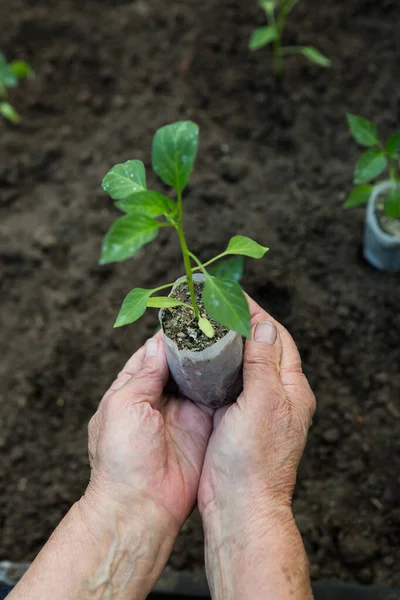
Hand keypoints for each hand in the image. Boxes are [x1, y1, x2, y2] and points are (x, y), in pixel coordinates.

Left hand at [10, 334, 212, 599]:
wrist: (141, 505)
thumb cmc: (121, 457)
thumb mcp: (124, 405)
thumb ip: (143, 374)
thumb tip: (158, 344)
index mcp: (132, 390)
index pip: (151, 354)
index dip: (168, 336)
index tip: (187, 315)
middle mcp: (159, 398)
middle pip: (179, 364)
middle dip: (195, 345)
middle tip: (215, 323)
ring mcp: (183, 412)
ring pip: (200, 378)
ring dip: (211, 361)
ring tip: (229, 337)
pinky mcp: (204, 426)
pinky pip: (217, 398)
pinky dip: (226, 382)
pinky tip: (237, 364)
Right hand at [198, 296, 315, 599]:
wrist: (239, 506)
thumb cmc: (255, 460)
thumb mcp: (263, 404)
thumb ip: (264, 363)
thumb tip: (264, 326)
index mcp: (290, 388)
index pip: (277, 338)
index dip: (257, 314)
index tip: (233, 295)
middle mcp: (275, 395)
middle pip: (259, 349)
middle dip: (239, 326)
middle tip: (212, 307)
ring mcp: (254, 408)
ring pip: (240, 365)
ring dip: (223, 346)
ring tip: (201, 327)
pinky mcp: (233, 419)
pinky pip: (224, 384)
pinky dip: (212, 368)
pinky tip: (195, 361)